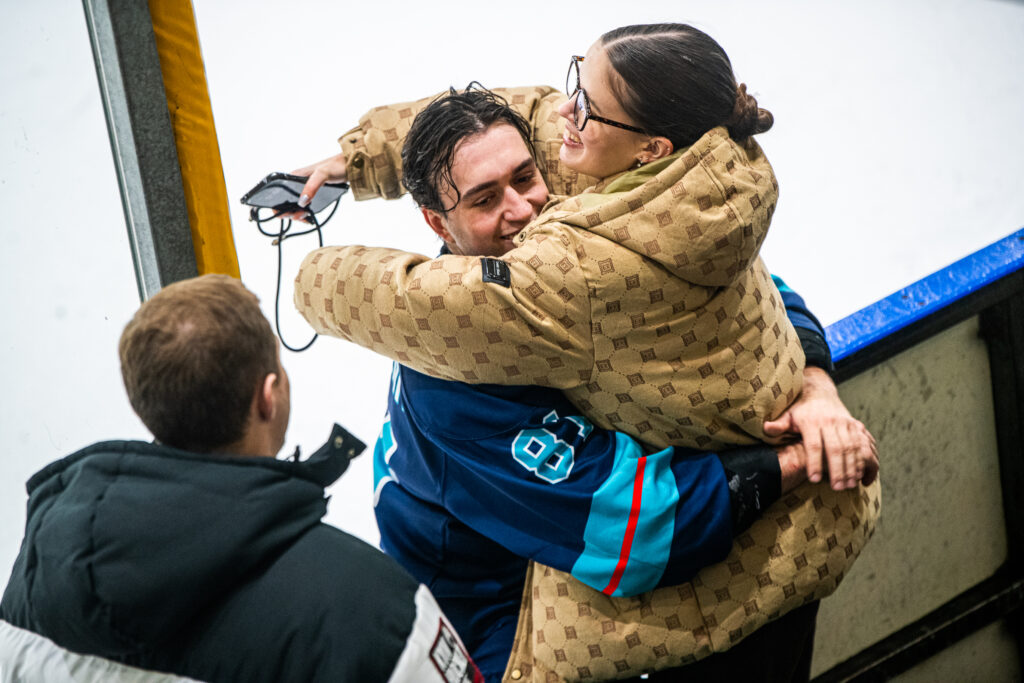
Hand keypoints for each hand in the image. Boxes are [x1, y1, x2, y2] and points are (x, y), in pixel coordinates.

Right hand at [283, 152, 348, 221]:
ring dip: (297, 213)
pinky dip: (305, 212)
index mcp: (295, 175)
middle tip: (300, 216)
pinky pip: (305, 205)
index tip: (288, 213)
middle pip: (286, 201)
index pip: (279, 192)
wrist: (351, 166)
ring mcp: (306, 188)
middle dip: (289, 212)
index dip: (279, 205)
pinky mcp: (314, 193)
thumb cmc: (337, 165)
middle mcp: (298, 182)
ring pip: (295, 204)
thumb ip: (312, 186)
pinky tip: (308, 215)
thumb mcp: (322, 174)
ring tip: (305, 217)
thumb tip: (302, 201)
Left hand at [764, 367, 878, 490]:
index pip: (814, 444)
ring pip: (851, 447)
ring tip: (849, 486)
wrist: (819, 392)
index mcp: (811, 421)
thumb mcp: (787, 415)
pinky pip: (862, 444)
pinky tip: (861, 476)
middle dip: (837, 469)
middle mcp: (830, 421)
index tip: (814, 479)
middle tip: (837, 488)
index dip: (814, 462)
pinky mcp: (854, 425)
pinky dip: (862, 461)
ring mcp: (844, 423)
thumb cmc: (799, 409)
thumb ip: (779, 425)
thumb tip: (766, 428)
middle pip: (836, 448)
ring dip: (852, 467)